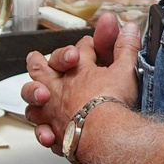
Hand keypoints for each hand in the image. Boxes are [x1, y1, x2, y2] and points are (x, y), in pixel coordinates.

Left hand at [22, 10, 139, 151]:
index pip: (80, 50)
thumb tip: (130, 28)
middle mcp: (60, 89)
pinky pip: (43, 132)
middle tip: (34, 58)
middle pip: (42, 69)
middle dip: (38, 62)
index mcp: (78, 71)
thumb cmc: (113, 103)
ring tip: (38, 96)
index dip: (85, 46)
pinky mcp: (55, 134)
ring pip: (33, 101)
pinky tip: (49, 134)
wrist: (103, 134)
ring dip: (33, 97)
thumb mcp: (125, 70)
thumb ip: (126, 49)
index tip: (89, 45)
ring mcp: (53, 111)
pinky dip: (44, 132)